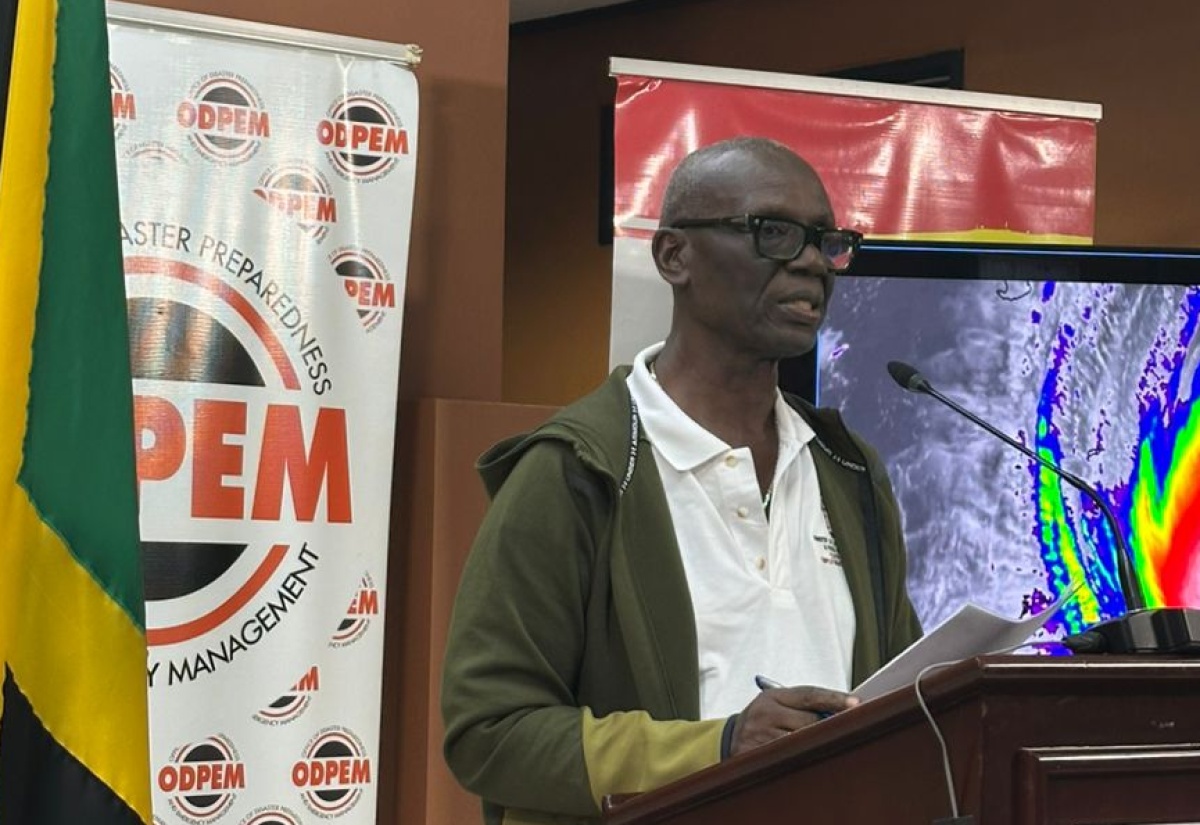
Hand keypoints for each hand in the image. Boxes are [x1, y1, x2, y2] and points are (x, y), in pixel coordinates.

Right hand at [730, 685, 858, 754]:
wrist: (729, 739)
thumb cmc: (764, 720)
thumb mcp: (778, 705)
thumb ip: (803, 706)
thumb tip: (841, 711)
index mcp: (772, 696)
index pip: (808, 694)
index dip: (834, 698)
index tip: (856, 702)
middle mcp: (764, 713)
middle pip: (809, 721)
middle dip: (828, 726)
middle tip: (847, 729)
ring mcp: (759, 736)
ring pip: (801, 742)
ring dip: (817, 744)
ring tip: (829, 745)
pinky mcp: (756, 756)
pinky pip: (789, 759)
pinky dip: (802, 758)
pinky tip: (810, 758)